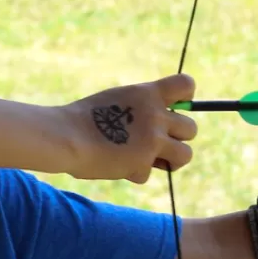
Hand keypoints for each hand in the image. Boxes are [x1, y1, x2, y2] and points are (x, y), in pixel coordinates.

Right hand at [60, 74, 198, 182]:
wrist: (66, 136)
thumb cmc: (84, 118)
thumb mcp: (117, 100)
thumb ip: (141, 108)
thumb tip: (162, 124)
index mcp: (148, 93)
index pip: (187, 85)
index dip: (186, 98)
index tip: (173, 108)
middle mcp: (156, 115)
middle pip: (192, 128)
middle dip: (177, 138)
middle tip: (156, 143)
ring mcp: (152, 140)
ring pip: (186, 155)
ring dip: (170, 160)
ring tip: (148, 160)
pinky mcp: (144, 163)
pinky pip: (150, 173)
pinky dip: (135, 173)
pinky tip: (117, 165)